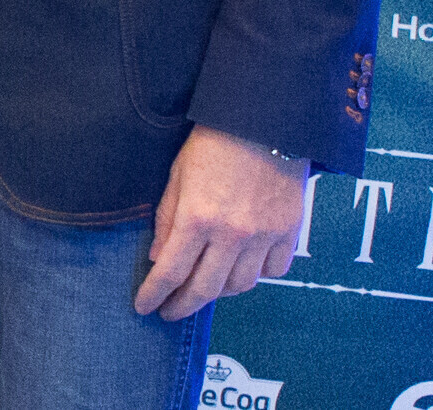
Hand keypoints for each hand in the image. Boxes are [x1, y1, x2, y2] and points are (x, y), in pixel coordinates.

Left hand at [134, 125, 306, 320]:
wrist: (264, 121)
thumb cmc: (213, 141)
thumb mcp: (178, 174)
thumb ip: (168, 219)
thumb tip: (159, 258)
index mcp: (197, 217)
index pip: (171, 271)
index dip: (155, 294)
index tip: (144, 307)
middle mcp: (231, 234)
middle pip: (206, 289)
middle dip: (183, 306)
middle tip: (171, 311)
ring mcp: (263, 236)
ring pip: (241, 285)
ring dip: (219, 292)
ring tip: (204, 287)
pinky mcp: (288, 232)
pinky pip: (273, 271)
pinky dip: (256, 276)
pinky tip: (242, 269)